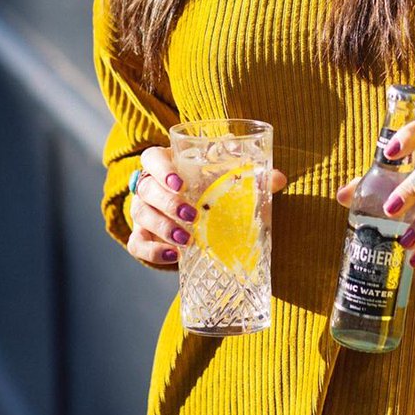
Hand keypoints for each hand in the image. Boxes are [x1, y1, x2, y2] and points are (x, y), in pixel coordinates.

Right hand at [128, 145, 287, 266]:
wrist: (193, 213)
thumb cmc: (209, 186)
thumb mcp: (225, 178)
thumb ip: (250, 175)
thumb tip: (278, 178)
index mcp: (166, 163)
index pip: (151, 158)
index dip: (162, 169)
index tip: (181, 183)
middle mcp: (149, 184)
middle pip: (146, 188)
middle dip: (167, 203)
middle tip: (192, 216)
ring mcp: (142, 211)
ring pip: (140, 215)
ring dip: (163, 228)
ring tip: (187, 240)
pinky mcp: (141, 235)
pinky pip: (137, 244)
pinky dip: (152, 252)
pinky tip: (174, 256)